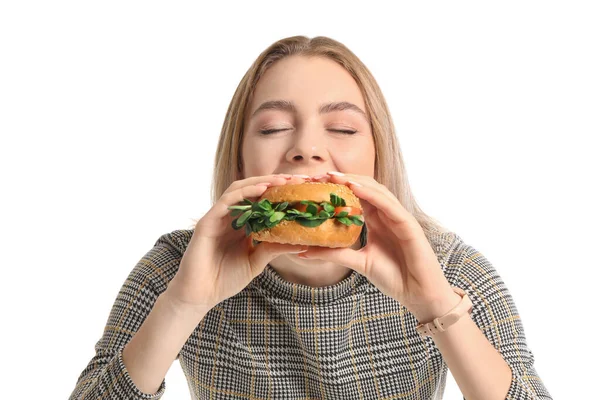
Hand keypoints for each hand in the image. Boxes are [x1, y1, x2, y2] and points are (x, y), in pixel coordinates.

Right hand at [165, 174, 309, 313]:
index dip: (280, 192)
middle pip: (252, 190)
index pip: (262, 201)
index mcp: (241, 225)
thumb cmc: (225, 280)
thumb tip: (302, 242)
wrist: (199, 295)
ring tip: (282, 180)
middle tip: (297, 179)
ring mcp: (218, 217)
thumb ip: (274, 249)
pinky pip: (226, 201)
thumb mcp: (256, 261)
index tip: (301, 188)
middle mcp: (230, 217)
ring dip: (261, 182)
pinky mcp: (207, 222)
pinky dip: (244, 192)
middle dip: (274, 181)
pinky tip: (262, 189)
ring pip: (239, 190)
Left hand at [298, 172, 459, 321]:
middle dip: (343, 180)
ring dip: (355, 181)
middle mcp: (387, 215)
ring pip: (377, 191)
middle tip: (319, 176)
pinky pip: (389, 205)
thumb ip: (335, 254)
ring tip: (334, 176)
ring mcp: (399, 218)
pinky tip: (355, 188)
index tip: (314, 184)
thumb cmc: (394, 278)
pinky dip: (372, 194)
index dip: (336, 188)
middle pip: (365, 188)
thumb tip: (303, 251)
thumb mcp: (358, 263)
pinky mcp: (409, 225)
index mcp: (377, 221)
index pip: (355, 197)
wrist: (419, 295)